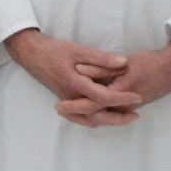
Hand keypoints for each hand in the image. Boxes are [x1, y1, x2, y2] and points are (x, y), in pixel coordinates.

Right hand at [4, 30, 141, 127]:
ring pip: (90, 119)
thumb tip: (124, 63)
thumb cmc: (55, 50)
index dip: (123, 98)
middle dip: (119, 118)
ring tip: (125, 117)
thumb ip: (102, 58)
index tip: (138, 97)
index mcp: (77, 85)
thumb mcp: (79, 50)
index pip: (104, 98)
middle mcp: (72, 98)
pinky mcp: (65, 100)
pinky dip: (94, 120)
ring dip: (108, 121)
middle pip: (99, 116)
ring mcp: (68, 101)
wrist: (32, 55)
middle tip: (136, 115)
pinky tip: (103, 117)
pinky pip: (81, 117)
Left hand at [59, 36, 170, 123]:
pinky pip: (110, 115)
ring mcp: (128, 109)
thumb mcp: (124, 63)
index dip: (73, 105)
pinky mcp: (131, 107)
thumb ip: (101, 68)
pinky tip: (88, 109)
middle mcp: (123, 106)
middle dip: (76, 114)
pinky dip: (97, 114)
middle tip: (59, 108)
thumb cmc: (150, 63)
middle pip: (94, 116)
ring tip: (68, 110)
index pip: (91, 104)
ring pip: (102, 118)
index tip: (59, 104)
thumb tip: (80, 70)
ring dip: (85, 116)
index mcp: (119, 94)